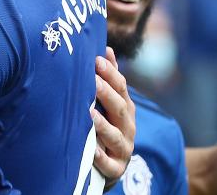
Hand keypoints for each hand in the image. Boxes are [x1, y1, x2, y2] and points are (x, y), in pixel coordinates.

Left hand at [92, 47, 135, 186]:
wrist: (111, 165)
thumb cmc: (106, 125)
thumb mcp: (110, 103)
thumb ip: (109, 78)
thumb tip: (106, 49)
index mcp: (124, 108)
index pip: (121, 88)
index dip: (111, 74)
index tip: (96, 60)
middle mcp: (127, 127)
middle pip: (120, 109)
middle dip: (107, 94)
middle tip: (93, 80)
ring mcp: (122, 148)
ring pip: (115, 137)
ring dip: (103, 125)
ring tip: (89, 113)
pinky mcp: (115, 168)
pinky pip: (108, 163)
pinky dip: (100, 157)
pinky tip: (91, 150)